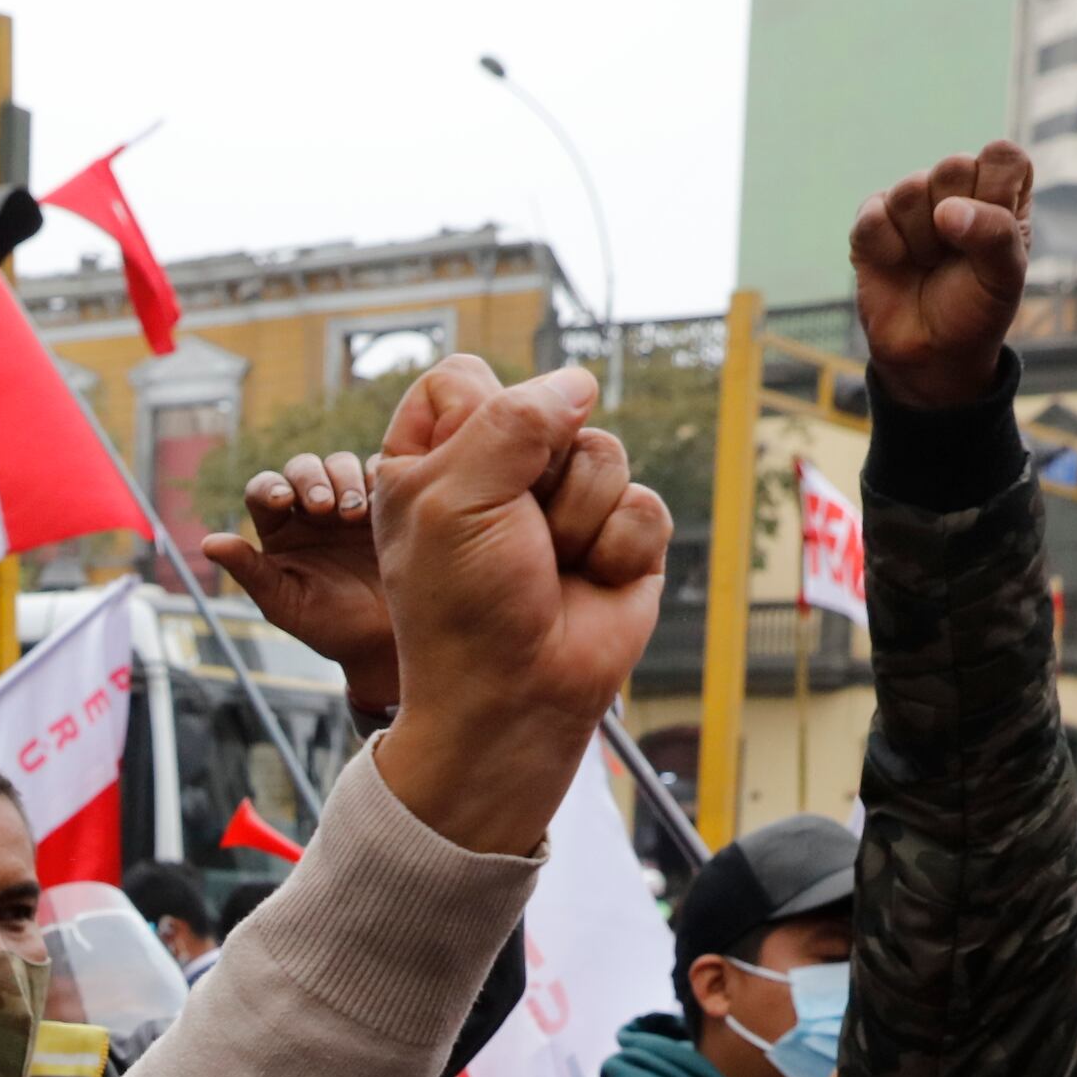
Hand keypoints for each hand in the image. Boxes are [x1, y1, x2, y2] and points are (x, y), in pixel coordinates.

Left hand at [196, 452, 395, 717]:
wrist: (386, 639)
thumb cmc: (330, 627)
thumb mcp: (285, 603)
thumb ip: (250, 571)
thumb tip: (209, 543)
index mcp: (279, 531)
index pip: (263, 491)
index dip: (269, 488)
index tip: (282, 501)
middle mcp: (311, 512)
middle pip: (302, 468)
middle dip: (311, 479)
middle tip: (325, 508)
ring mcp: (349, 504)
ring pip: (340, 464)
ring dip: (346, 479)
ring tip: (356, 514)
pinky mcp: (385, 504)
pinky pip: (380, 472)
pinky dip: (379, 476)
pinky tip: (381, 499)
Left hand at [362, 355, 671, 859]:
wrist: (517, 698)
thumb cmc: (464, 607)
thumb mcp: (455, 497)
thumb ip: (512, 419)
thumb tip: (579, 383)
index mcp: (432, 458)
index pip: (463, 377)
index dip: (477, 414)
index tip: (463, 478)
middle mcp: (499, 474)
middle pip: (549, 407)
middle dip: (539, 470)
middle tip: (513, 532)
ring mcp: (564, 504)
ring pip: (605, 453)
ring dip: (579, 516)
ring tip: (549, 566)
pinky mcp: (619, 536)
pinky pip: (644, 503)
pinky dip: (617, 548)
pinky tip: (590, 584)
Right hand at [853, 143, 1033, 412]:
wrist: (931, 355)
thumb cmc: (977, 310)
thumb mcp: (1006, 276)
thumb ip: (993, 233)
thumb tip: (944, 211)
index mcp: (1000, 193)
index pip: (1002, 156)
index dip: (995, 192)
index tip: (991, 233)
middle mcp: (957, 189)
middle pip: (953, 166)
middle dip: (955, 219)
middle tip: (956, 256)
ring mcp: (912, 204)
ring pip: (910, 188)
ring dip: (920, 240)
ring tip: (927, 264)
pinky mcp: (872, 223)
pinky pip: (872, 214)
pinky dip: (886, 247)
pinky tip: (896, 264)